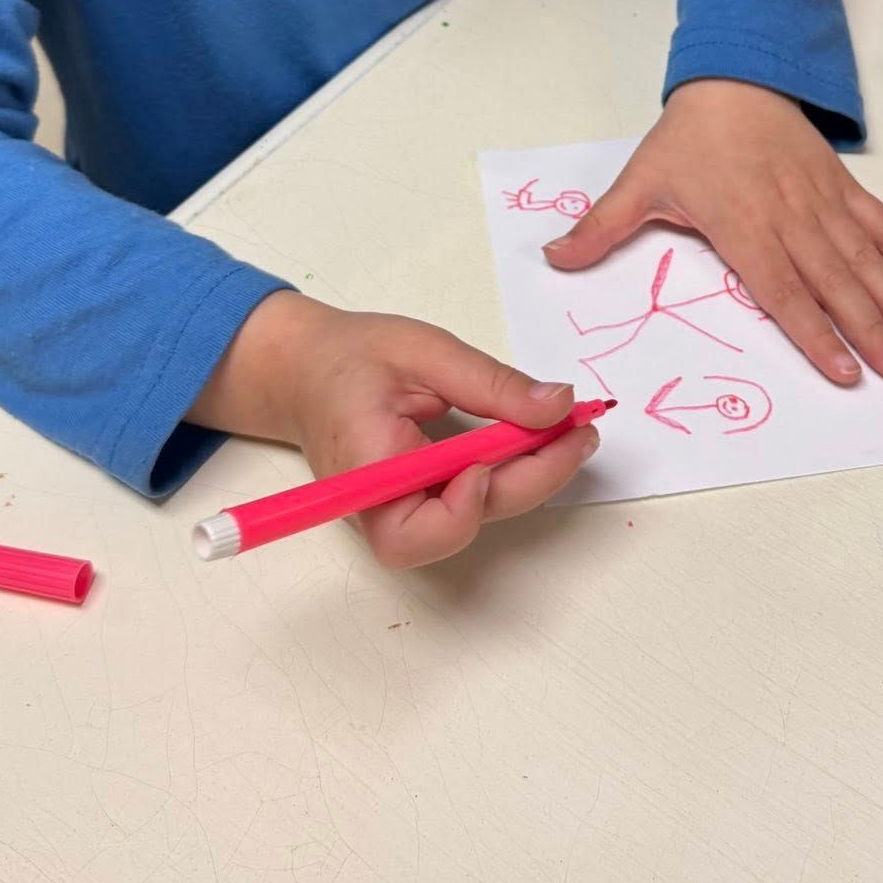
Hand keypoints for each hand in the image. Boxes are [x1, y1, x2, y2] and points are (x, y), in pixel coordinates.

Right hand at [194, 292, 598, 568]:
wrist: (304, 369)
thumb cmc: (350, 356)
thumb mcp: (424, 351)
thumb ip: (491, 383)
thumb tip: (557, 406)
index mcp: (363, 472)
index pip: (413, 531)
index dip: (467, 505)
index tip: (504, 448)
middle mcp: (377, 509)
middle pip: (458, 529)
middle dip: (528, 483)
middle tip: (578, 432)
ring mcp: (396, 512)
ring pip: (472, 521)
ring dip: (526, 481)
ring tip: (565, 432)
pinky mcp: (416, 503)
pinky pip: (469, 504)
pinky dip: (508, 475)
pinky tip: (536, 440)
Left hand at [542, 78, 882, 387]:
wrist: (734, 76)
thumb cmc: (689, 137)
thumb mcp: (640, 181)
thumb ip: (602, 228)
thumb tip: (554, 259)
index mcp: (743, 225)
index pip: (783, 289)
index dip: (815, 332)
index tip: (844, 370)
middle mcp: (791, 218)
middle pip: (836, 283)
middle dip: (870, 330)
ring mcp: (823, 203)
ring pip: (866, 259)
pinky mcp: (843, 187)